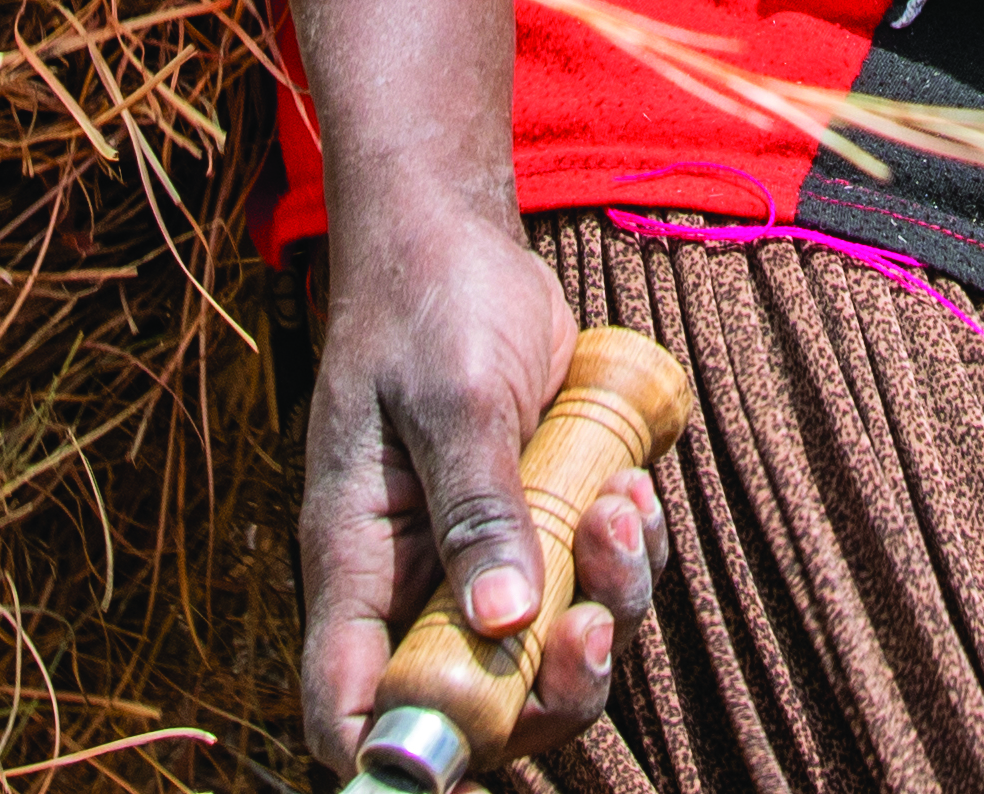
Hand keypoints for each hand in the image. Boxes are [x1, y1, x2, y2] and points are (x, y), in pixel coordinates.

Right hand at [295, 202, 665, 778]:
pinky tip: (634, 488)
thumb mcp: (452, 398)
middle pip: (477, 706)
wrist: (458, 242)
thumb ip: (478, 508)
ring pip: (550, 653)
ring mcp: (480, 560)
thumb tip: (502, 624)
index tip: (466, 752)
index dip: (395, 753)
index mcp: (359, 562)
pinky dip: (626, 556)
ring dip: (605, 602)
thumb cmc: (428, 308)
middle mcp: (416, 582)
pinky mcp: (539, 529)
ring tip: (622, 506)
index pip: (348, 702)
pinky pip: (593, 586)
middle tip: (593, 624)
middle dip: (548, 691)